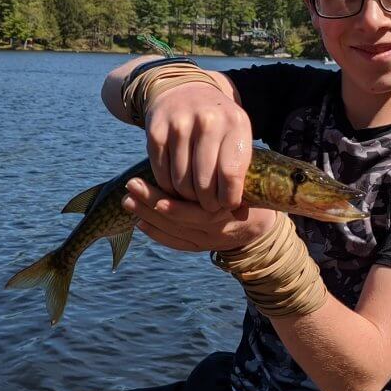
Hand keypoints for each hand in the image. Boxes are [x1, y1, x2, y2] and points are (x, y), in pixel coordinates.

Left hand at [121, 177, 275, 252]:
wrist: (262, 225)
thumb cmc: (251, 190)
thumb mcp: (245, 176)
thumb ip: (224, 164)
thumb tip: (188, 143)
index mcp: (229, 210)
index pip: (196, 210)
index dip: (173, 201)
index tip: (156, 184)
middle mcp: (218, 230)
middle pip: (179, 219)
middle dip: (152, 202)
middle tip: (132, 186)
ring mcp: (208, 241)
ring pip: (174, 231)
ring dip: (148, 216)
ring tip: (128, 201)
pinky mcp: (200, 247)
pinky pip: (175, 243)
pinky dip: (156, 233)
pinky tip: (139, 222)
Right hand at [144, 81, 251, 211]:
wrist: (183, 89)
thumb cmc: (217, 122)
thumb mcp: (236, 135)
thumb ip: (240, 170)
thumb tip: (239, 215)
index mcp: (235, 123)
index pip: (231, 174)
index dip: (228, 198)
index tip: (226, 206)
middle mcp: (208, 121)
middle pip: (204, 182)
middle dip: (207, 203)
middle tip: (208, 206)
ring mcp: (179, 125)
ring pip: (181, 182)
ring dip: (186, 197)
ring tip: (193, 196)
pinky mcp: (156, 131)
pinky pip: (161, 174)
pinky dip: (168, 188)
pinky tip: (176, 185)